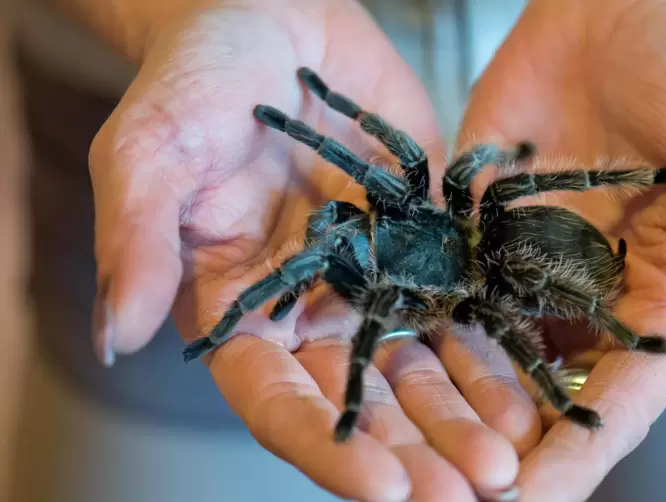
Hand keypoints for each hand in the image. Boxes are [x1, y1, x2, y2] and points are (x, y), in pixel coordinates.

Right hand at [88, 1, 536, 499]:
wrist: (271, 21)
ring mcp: (373, 278)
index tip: (382, 487)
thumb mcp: (150, 150)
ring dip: (465, 416)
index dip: (328, 445)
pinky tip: (530, 384)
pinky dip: (493, 347)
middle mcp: (310, 309)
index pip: (279, 400)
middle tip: (471, 492)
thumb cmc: (196, 79)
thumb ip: (135, 241)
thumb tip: (116, 338)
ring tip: (511, 457)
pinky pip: (461, 303)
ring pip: (421, 367)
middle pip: (365, 402)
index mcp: (241, 309)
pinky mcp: (422, 240)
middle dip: (417, 451)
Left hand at [458, 0, 665, 498]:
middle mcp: (583, 281)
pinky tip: (383, 359)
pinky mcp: (478, 207)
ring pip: (484, 338)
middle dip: (501, 440)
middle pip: (540, 382)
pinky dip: (422, 313)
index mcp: (657, 288)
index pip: (616, 393)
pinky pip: (448, 269)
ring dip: (450, 395)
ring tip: (409, 451)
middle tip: (452, 494)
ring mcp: (525, 247)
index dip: (578, 453)